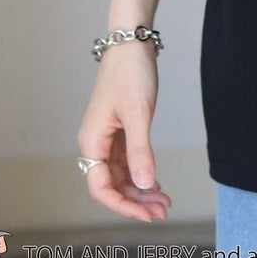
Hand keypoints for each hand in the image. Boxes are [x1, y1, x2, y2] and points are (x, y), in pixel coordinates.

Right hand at [77, 46, 171, 221]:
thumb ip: (140, 151)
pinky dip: (141, 173)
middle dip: (136, 201)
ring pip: (121, 175)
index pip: (101, 188)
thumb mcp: (138, 113)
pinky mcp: (119, 130)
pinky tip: (156, 183)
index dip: (123, 205)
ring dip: (140, 190)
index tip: (148, 214)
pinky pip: (127, 162)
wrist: (132, 43)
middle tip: (163, 211)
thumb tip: (144, 185)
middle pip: (112, 185)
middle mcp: (95, 143)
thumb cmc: (131, 74)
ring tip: (164, 201)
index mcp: (92, 142)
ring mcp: (107, 137)